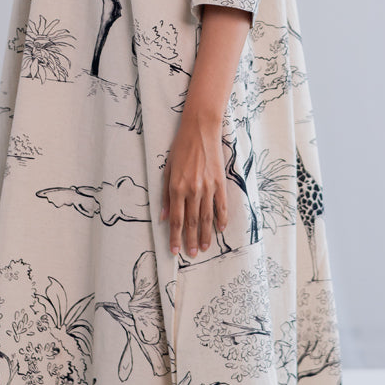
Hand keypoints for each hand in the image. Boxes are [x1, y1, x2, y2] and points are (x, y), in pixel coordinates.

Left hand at [160, 108, 228, 257]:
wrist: (200, 130)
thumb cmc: (181, 148)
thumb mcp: (167, 170)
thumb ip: (164, 195)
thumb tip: (162, 216)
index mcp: (177, 188)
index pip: (175, 219)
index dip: (174, 237)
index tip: (174, 250)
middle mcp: (193, 190)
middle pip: (191, 222)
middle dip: (191, 240)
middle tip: (192, 254)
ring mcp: (208, 187)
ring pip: (207, 217)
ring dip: (206, 235)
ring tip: (205, 247)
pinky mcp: (220, 182)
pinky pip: (221, 205)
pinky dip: (221, 218)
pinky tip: (220, 229)